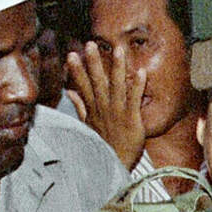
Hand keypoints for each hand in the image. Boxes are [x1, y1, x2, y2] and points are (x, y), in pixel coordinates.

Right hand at [65, 41, 147, 169]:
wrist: (114, 167)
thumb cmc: (103, 147)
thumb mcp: (87, 127)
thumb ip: (80, 107)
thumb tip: (70, 92)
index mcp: (93, 110)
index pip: (82, 87)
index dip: (77, 71)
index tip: (71, 54)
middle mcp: (103, 109)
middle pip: (97, 82)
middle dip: (93, 63)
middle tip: (89, 44)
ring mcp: (117, 113)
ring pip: (116, 86)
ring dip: (117, 67)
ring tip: (118, 49)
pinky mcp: (132, 120)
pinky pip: (135, 99)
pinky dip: (137, 86)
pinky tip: (141, 71)